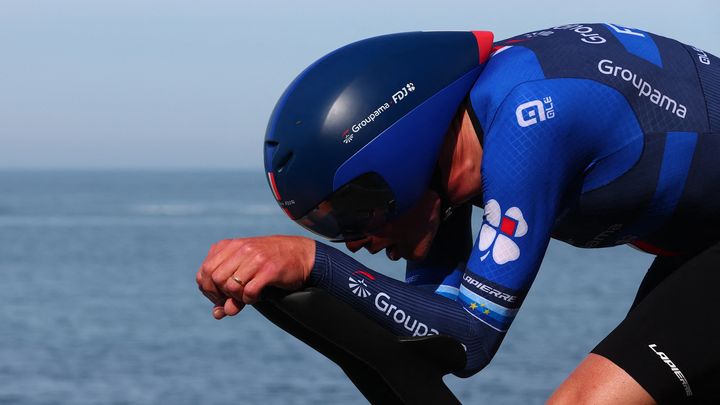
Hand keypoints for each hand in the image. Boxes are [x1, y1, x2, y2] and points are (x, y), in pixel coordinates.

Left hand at [196, 235, 315, 319]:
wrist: (301, 255)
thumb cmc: (269, 264)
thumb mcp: (245, 273)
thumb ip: (229, 291)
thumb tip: (218, 314)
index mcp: (230, 245)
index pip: (204, 271)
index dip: (208, 289)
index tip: (220, 297)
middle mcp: (241, 249)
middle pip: (215, 279)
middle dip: (221, 295)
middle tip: (234, 298)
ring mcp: (255, 258)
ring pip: (230, 286)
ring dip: (237, 297)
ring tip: (248, 295)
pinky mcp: (269, 269)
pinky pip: (249, 292)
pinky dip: (250, 300)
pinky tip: (258, 296)